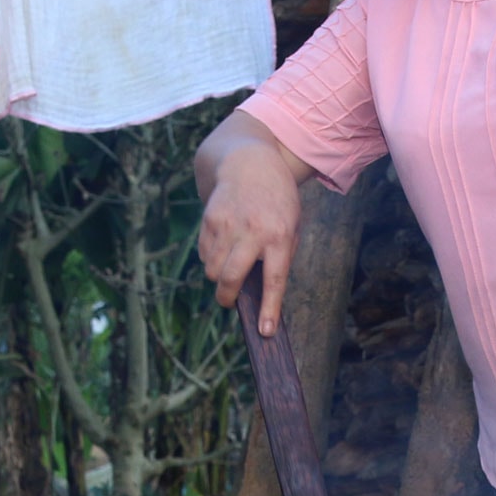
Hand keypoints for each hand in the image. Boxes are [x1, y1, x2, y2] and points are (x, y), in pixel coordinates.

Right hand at [195, 126, 303, 334]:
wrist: (251, 164)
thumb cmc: (277, 202)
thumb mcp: (291, 225)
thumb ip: (280, 255)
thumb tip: (261, 292)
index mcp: (280, 235)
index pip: (274, 279)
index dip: (269, 308)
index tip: (265, 331)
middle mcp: (253, 231)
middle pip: (231, 277)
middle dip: (227, 297)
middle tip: (229, 301)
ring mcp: (228, 224)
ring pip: (212, 269)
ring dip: (218, 276)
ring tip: (229, 265)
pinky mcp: (209, 218)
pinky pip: (204, 253)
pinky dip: (210, 259)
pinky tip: (222, 246)